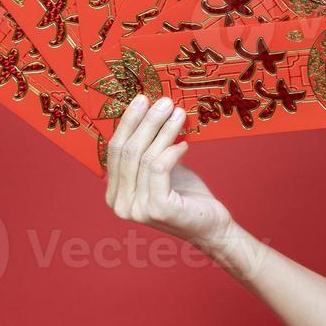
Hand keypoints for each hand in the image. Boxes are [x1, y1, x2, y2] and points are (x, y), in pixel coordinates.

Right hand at [103, 94, 233, 248]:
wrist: (211, 226)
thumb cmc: (187, 196)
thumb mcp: (162, 170)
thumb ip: (149, 150)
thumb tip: (150, 112)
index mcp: (114, 194)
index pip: (114, 151)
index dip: (128, 123)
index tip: (142, 99)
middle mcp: (120, 204)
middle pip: (128, 151)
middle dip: (146, 121)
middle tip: (163, 101)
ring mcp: (137, 209)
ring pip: (145, 157)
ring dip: (164, 131)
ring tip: (178, 114)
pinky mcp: (157, 208)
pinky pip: (159, 168)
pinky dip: (172, 151)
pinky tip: (185, 143)